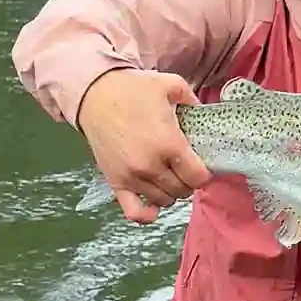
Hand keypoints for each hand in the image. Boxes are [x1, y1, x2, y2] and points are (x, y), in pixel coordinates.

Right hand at [77, 68, 211, 223]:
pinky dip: (147, 214)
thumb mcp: (172, 85)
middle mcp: (151, 166)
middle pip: (183, 190)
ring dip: (171, 192)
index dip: (205, 172)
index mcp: (170, 144)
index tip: (203, 164)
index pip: (198, 177)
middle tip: (186, 166)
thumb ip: (193, 100)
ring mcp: (132, 177)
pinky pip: (133, 212)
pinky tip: (154, 206)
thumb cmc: (134, 89)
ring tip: (170, 176)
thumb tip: (203, 113)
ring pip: (164, 200)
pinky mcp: (115, 182)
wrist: (95, 95)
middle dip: (189, 180)